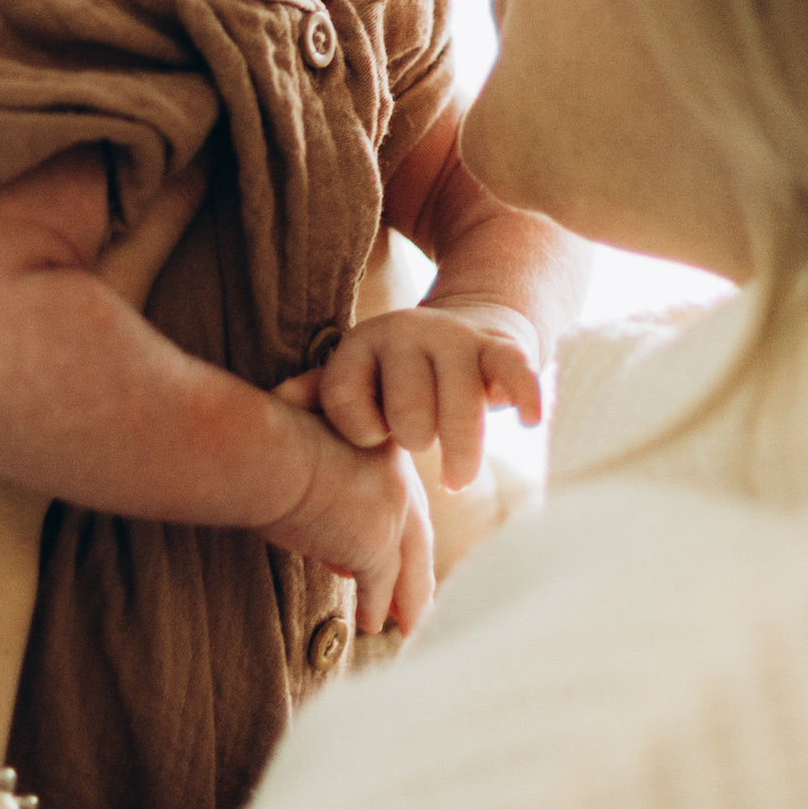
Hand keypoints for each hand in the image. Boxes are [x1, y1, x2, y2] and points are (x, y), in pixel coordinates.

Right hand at [259, 392, 435, 637]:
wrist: (261, 450)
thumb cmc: (266, 444)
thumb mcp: (311, 459)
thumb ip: (333, 490)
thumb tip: (340, 542)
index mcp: (386, 444)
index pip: (403, 496)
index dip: (404, 530)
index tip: (401, 553)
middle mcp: (401, 474)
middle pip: (417, 534)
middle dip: (418, 571)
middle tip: (419, 602)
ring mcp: (393, 509)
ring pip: (408, 565)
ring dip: (408, 600)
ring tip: (408, 624)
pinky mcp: (375, 543)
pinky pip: (378, 585)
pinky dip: (374, 608)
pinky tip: (370, 625)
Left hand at [317, 299, 543, 490]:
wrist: (464, 330)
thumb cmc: (396, 375)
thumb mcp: (354, 376)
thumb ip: (316, 394)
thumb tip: (277, 400)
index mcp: (361, 343)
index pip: (346, 404)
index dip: (361, 433)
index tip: (376, 436)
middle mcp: (405, 333)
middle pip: (410, 416)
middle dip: (418, 440)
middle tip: (422, 444)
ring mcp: (455, 338)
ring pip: (460, 408)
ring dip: (462, 451)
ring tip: (456, 478)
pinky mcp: (499, 345)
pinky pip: (514, 371)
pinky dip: (524, 396)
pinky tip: (529, 422)